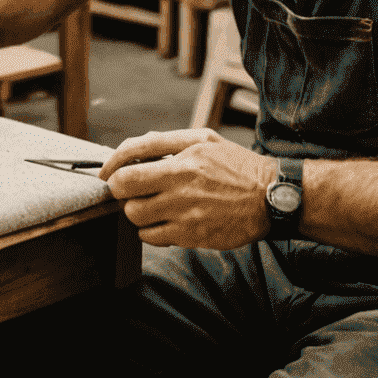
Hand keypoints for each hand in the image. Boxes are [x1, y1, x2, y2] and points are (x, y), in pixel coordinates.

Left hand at [100, 129, 272, 249]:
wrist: (270, 198)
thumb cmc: (236, 166)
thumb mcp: (205, 139)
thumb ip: (166, 141)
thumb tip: (134, 148)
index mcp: (183, 158)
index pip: (129, 162)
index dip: (110, 169)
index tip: (106, 175)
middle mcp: (182, 185)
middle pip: (124, 191)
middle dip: (121, 191)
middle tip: (132, 190)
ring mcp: (185, 213)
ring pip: (135, 216)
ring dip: (137, 212)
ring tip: (153, 206)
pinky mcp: (191, 236)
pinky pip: (152, 237)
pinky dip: (151, 231)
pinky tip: (165, 222)